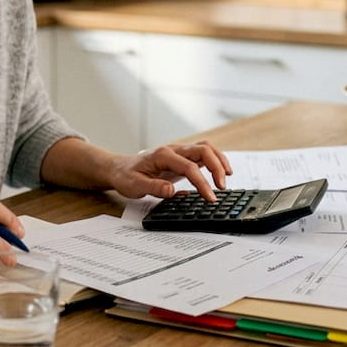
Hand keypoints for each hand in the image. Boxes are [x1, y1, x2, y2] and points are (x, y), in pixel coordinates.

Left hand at [109, 140, 231, 202]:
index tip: (209, 197)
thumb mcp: (134, 185)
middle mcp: (173, 150)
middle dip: (216, 167)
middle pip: (203, 150)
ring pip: (206, 148)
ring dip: (219, 160)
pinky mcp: (182, 157)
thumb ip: (153, 187)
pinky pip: (203, 154)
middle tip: (221, 187)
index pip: (189, 166)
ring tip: (227, 177)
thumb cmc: (126, 176)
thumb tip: (171, 191)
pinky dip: (214, 161)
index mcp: (162, 155)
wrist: (120, 169)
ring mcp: (179, 152)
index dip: (202, 182)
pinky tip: (220, 172)